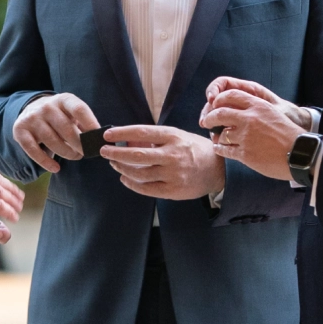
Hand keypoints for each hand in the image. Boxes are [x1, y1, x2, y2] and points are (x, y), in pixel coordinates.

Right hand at [13, 93, 100, 172]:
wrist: (30, 109)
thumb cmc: (59, 116)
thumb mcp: (71, 113)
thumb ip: (84, 123)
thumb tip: (98, 140)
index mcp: (63, 99)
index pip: (79, 109)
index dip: (91, 124)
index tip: (99, 139)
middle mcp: (47, 106)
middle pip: (67, 129)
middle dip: (80, 145)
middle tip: (86, 153)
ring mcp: (32, 118)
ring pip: (52, 141)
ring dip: (66, 153)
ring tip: (75, 156)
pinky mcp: (20, 130)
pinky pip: (33, 150)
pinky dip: (45, 162)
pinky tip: (55, 168)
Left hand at [100, 124, 224, 200]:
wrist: (218, 170)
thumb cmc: (194, 150)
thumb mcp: (178, 137)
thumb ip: (155, 140)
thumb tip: (127, 141)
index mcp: (174, 137)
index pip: (142, 133)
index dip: (122, 133)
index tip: (107, 135)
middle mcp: (173, 155)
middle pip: (137, 156)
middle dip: (116, 154)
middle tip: (104, 151)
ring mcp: (173, 175)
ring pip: (139, 174)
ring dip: (122, 168)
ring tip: (114, 164)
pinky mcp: (173, 191)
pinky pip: (147, 189)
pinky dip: (132, 184)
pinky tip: (125, 178)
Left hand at [201, 76, 312, 181]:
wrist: (300, 154)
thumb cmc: (289, 135)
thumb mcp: (274, 114)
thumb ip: (256, 111)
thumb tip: (239, 112)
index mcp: (258, 105)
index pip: (230, 95)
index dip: (218, 100)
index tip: (215, 105)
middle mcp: (250, 118)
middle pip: (219, 113)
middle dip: (210, 117)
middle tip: (205, 121)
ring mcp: (246, 137)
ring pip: (221, 134)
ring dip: (216, 136)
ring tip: (215, 138)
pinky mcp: (245, 154)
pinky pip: (225, 150)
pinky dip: (219, 149)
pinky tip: (219, 148)